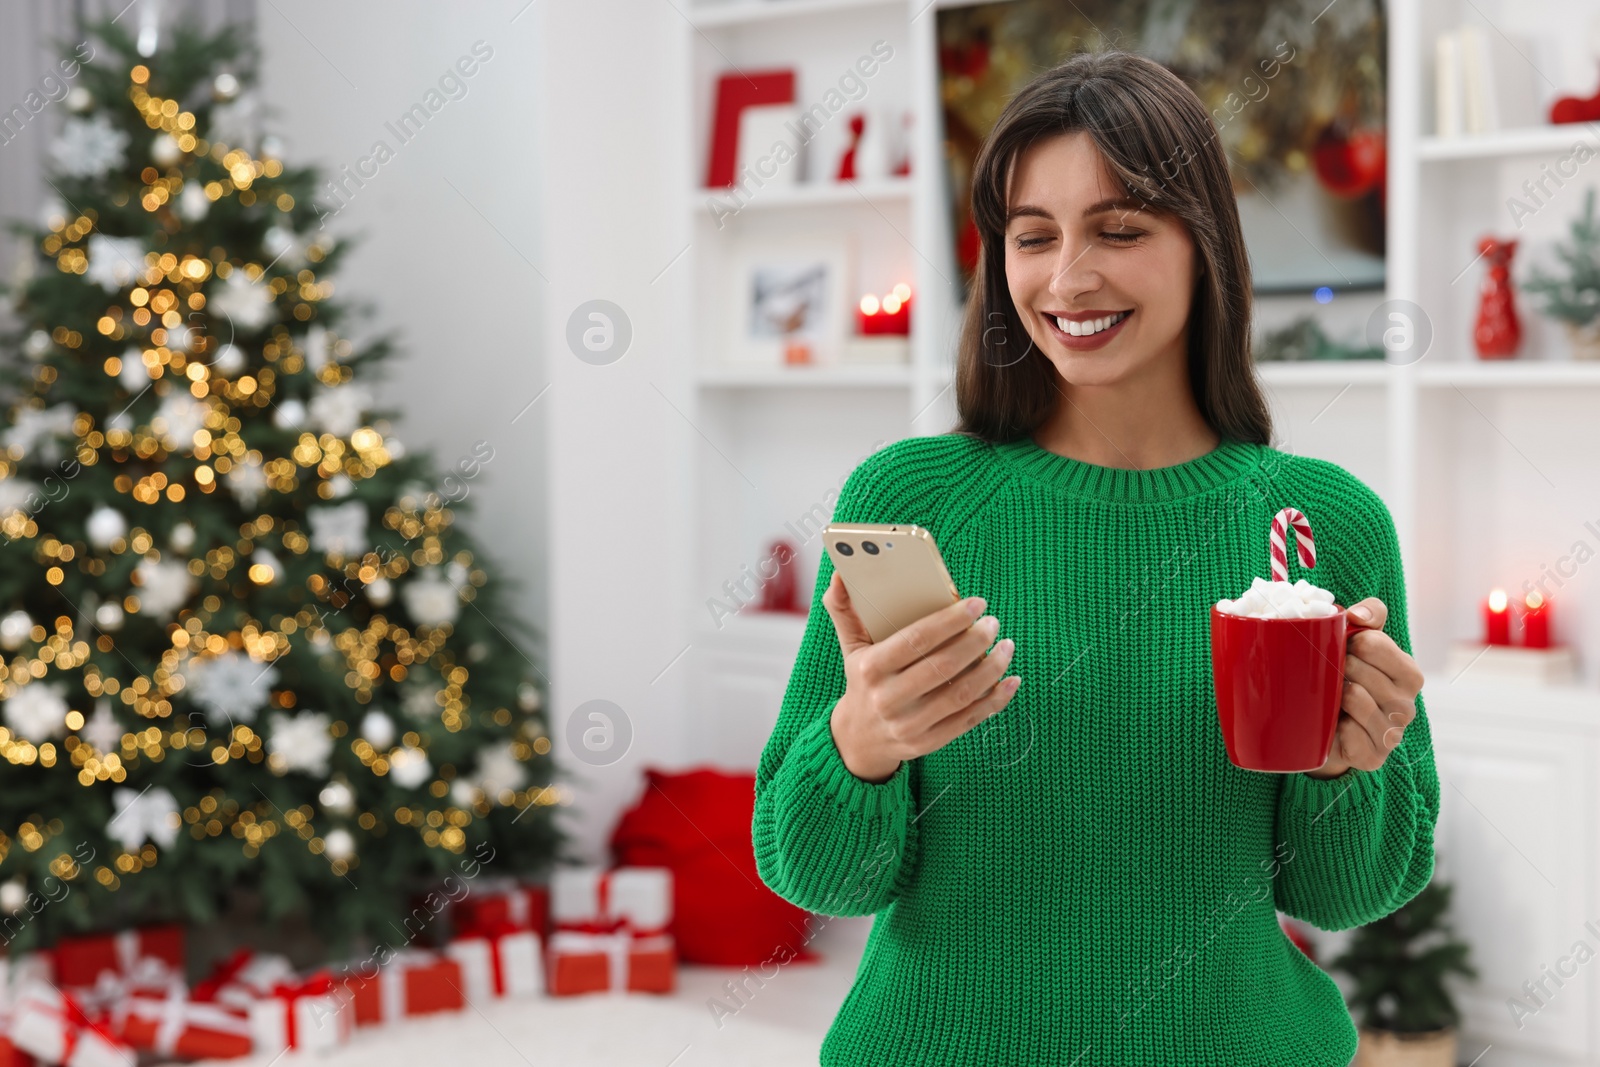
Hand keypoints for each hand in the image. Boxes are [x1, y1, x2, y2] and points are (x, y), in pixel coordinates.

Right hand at [822, 571, 1020, 782]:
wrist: (857, 739)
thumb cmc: (862, 681)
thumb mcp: (851, 647)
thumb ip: (844, 609)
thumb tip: (839, 575)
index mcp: (870, 669)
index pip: (915, 640)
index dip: (950, 620)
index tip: (976, 603)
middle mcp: (888, 699)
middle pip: (942, 667)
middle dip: (975, 641)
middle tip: (993, 623)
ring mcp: (909, 725)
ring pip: (960, 695)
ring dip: (991, 669)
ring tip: (1006, 646)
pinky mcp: (928, 743)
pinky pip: (969, 720)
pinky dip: (995, 700)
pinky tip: (1010, 680)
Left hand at [1303, 597, 1425, 779]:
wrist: (1326, 729)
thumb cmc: (1345, 679)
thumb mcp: (1358, 641)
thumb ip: (1368, 616)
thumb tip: (1358, 614)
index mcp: (1409, 674)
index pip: (1375, 644)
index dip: (1350, 642)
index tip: (1342, 648)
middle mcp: (1407, 705)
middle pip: (1361, 671)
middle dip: (1338, 668)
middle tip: (1331, 674)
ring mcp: (1392, 733)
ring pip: (1356, 699)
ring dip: (1334, 695)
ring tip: (1331, 696)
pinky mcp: (1374, 757)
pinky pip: (1351, 735)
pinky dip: (1337, 727)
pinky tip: (1335, 725)